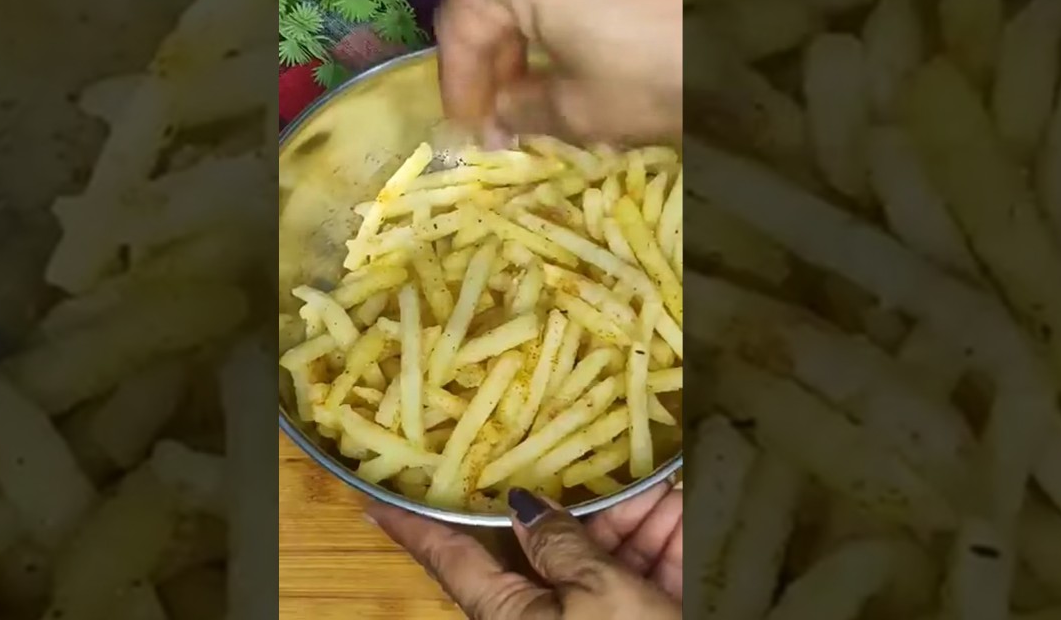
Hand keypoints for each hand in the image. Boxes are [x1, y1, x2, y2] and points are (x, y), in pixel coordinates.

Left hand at [365, 484, 682, 618]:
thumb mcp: (599, 598)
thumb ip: (562, 544)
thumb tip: (522, 506)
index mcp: (512, 616)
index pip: (451, 559)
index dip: (415, 529)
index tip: (375, 504)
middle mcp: (546, 617)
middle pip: (550, 542)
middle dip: (587, 502)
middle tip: (598, 457)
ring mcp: (597, 617)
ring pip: (606, 549)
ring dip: (637, 514)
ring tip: (663, 484)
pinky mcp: (644, 618)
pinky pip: (645, 569)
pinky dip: (665, 538)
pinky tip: (685, 505)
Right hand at [435, 0, 683, 145]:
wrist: (781, 20)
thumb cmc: (666, 67)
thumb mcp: (587, 108)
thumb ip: (525, 112)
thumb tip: (501, 118)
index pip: (462, 24)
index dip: (461, 87)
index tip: (472, 134)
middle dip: (500, 61)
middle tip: (508, 118)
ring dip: (538, 34)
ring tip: (552, 90)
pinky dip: (577, 8)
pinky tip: (595, 50)